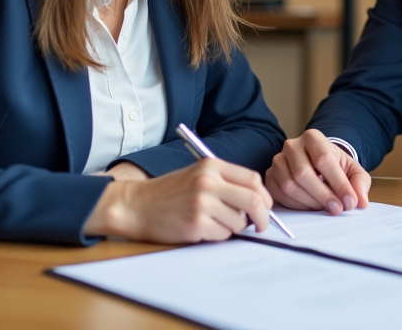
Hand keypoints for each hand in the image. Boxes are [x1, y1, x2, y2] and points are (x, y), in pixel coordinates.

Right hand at [85, 157, 271, 243]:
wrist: (136, 206)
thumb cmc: (170, 192)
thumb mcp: (198, 175)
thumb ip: (227, 183)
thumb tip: (260, 202)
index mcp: (211, 166)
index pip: (253, 180)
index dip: (264, 196)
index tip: (265, 207)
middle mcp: (208, 182)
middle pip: (254, 200)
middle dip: (263, 217)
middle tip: (261, 225)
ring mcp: (202, 203)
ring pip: (239, 222)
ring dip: (234, 227)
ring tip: (215, 223)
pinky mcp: (195, 224)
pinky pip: (223, 235)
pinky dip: (219, 235)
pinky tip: (202, 229)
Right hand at [265, 129, 370, 214]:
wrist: (317, 164)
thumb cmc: (334, 166)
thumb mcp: (352, 170)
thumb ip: (360, 182)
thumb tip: (360, 200)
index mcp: (313, 138)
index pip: (324, 159)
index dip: (338, 183)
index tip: (349, 202)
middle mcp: (292, 145)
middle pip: (303, 173)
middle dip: (322, 195)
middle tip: (337, 209)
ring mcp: (278, 160)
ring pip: (289, 185)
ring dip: (310, 202)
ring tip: (324, 207)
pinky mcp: (270, 176)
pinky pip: (279, 194)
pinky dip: (296, 205)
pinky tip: (309, 206)